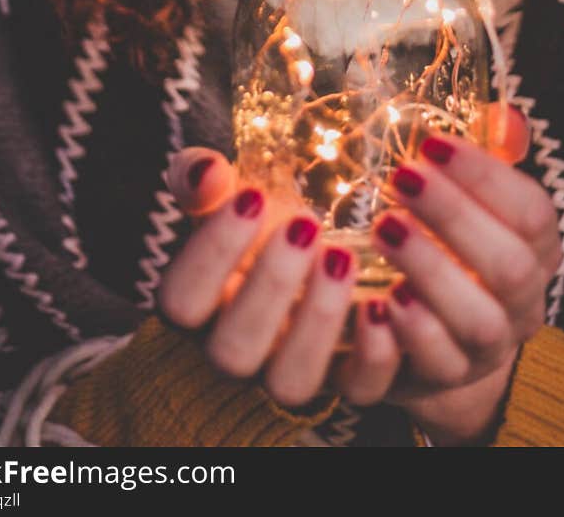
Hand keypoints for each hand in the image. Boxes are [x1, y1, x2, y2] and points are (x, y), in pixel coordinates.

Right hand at [157, 149, 403, 411]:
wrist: (308, 261)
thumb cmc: (260, 229)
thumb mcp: (230, 201)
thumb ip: (207, 185)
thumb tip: (205, 171)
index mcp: (200, 308)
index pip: (182, 300)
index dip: (212, 253)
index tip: (252, 197)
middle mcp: (237, 352)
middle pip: (234, 350)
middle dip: (270, 285)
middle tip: (305, 225)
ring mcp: (289, 373)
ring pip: (291, 382)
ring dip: (318, 319)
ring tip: (341, 256)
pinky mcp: (346, 381)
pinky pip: (357, 391)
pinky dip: (373, 356)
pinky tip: (381, 303)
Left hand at [341, 110, 561, 445]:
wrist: (433, 350)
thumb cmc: (455, 258)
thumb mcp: (475, 206)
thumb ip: (491, 160)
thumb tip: (504, 115)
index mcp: (537, 254)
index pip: (534, 213)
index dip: (488, 177)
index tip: (433, 144)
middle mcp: (521, 307)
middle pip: (510, 267)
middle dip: (455, 218)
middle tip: (400, 179)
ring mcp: (485, 353)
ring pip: (478, 323)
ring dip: (430, 271)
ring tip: (382, 227)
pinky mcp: (441, 383)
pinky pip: (435, 369)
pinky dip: (408, 336)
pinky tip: (377, 302)